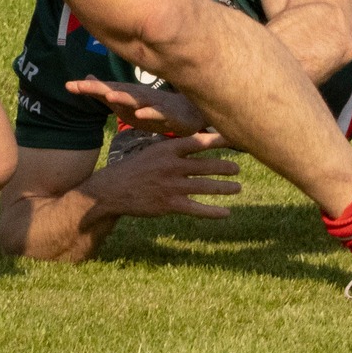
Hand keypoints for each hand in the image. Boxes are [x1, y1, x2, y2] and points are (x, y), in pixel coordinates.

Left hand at [64, 77, 208, 136]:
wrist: (189, 114)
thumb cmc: (154, 107)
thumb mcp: (127, 102)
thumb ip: (106, 92)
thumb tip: (85, 79)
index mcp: (128, 96)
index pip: (104, 91)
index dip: (87, 89)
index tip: (68, 86)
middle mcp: (138, 97)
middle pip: (116, 92)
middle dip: (99, 90)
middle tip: (81, 86)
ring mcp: (153, 105)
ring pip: (137, 101)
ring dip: (123, 98)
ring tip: (110, 96)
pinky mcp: (168, 115)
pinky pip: (158, 114)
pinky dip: (149, 113)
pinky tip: (141, 114)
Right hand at [88, 131, 240, 220]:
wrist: (113, 190)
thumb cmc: (135, 169)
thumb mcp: (153, 151)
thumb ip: (175, 149)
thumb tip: (198, 143)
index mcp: (167, 149)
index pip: (198, 142)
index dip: (218, 141)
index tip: (235, 139)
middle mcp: (172, 165)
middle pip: (206, 165)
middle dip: (225, 167)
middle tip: (238, 168)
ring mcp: (171, 186)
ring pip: (205, 186)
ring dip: (224, 188)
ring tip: (238, 187)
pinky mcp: (169, 205)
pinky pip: (197, 209)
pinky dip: (213, 211)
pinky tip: (226, 212)